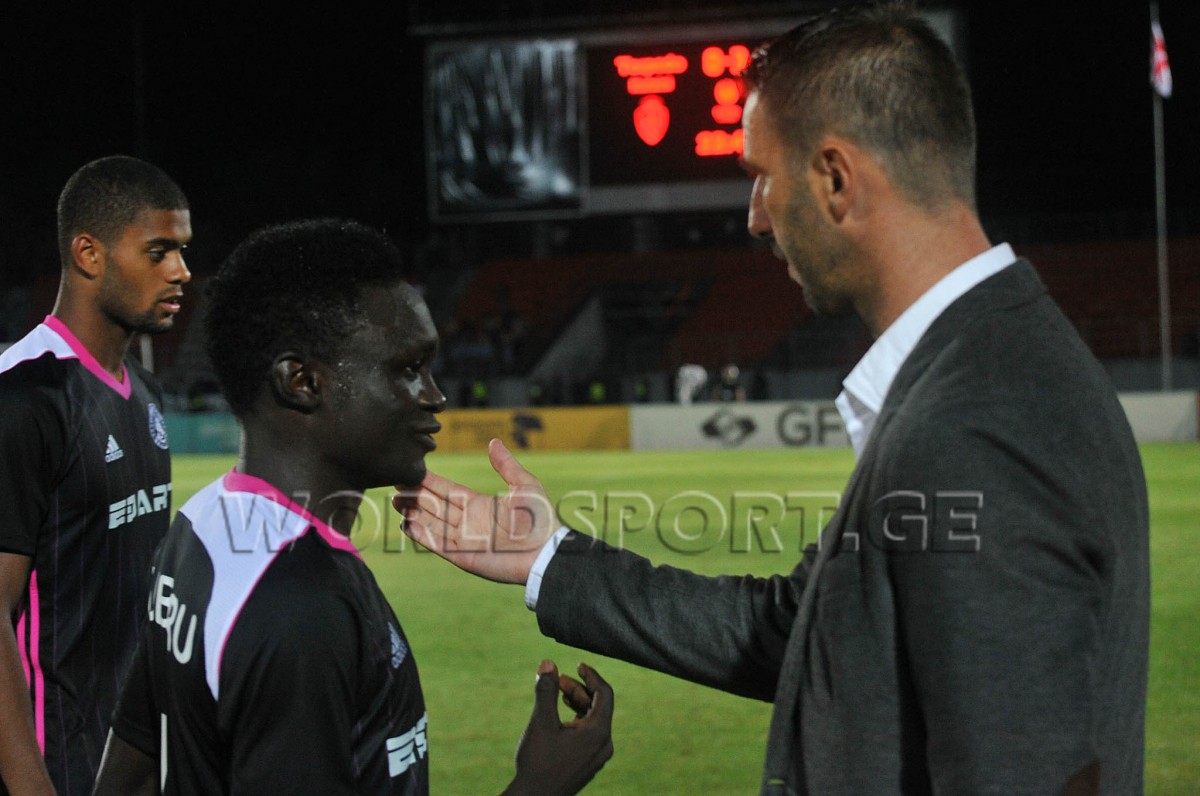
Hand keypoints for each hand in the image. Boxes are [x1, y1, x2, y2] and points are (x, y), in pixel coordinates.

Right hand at [393, 438, 556, 584]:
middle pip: (433, 505)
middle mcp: (466, 520)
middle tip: (394, 482)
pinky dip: (421, 534)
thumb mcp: (524, 485)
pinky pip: (436, 543)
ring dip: (412, 512)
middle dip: (414, 495)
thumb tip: (494, 442)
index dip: (429, 482)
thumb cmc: (540, 519)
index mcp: (478, 503)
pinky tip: (406, 524)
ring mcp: (462, 539)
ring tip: (394, 501)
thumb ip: (506, 465)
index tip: (411, 470)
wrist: (545, 551)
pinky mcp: (461, 555)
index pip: (446, 490)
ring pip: (430, 522)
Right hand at [503, 660, 614, 795]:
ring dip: (576, 704)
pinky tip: (558, 719)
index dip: (591, 675)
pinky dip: (576, 721)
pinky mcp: (588, 765)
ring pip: (593, 721)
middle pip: (598, 706)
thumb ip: (547, 691)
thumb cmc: (538, 762)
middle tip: (557, 680)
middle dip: (578, 689)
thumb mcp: (541, 721)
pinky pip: (588, 735)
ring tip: (556, 695)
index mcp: (599, 732)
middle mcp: (604, 745)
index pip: (604, 694)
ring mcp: (597, 757)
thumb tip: (548, 663)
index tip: (577, 664)